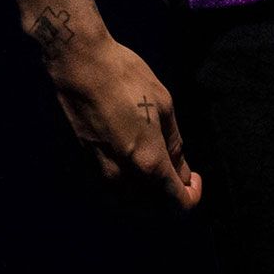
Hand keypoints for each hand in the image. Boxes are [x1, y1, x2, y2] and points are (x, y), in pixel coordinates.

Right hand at [42, 30, 202, 212]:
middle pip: (155, 208)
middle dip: (171, 195)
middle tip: (178, 169)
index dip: (192, 195)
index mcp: (148, 161)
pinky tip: (131, 163)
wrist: (78, 66)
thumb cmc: (123, 77)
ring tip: (155, 165)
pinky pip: (112, 192)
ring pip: (132, 203)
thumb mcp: (163, 104)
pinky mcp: (84, 167)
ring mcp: (100, 174)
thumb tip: (182, 172)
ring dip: (149, 194)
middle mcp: (123, 177)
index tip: (195, 178)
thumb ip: (174, 144)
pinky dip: (128, 187)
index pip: (177, 203)